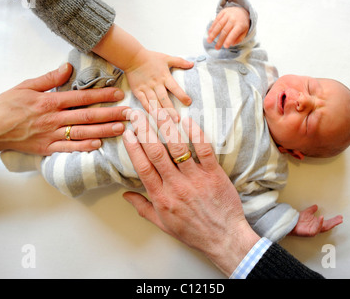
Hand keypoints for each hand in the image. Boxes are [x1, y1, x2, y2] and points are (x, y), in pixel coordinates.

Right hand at [0, 63, 128, 155]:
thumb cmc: (7, 106)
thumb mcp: (26, 86)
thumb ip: (48, 79)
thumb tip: (67, 68)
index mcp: (51, 102)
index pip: (82, 97)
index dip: (102, 95)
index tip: (118, 93)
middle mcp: (55, 119)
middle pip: (88, 115)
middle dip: (111, 113)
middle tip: (128, 112)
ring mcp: (52, 135)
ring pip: (83, 132)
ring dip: (104, 130)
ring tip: (121, 128)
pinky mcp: (48, 148)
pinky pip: (69, 148)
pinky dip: (84, 147)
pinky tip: (99, 145)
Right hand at [122, 108, 259, 275]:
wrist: (223, 239)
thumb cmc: (193, 232)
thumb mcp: (163, 224)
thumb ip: (143, 207)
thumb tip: (126, 194)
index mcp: (161, 197)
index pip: (142, 167)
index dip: (133, 147)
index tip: (127, 132)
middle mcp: (176, 186)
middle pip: (156, 152)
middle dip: (144, 130)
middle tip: (136, 113)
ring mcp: (195, 179)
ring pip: (178, 147)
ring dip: (167, 127)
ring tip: (159, 111)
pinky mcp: (214, 174)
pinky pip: (204, 150)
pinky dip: (196, 134)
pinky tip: (187, 121)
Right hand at [124, 49, 193, 121]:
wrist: (133, 57)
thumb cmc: (150, 58)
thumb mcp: (167, 58)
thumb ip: (180, 62)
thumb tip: (192, 63)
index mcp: (164, 76)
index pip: (175, 88)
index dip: (182, 95)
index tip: (188, 102)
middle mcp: (156, 84)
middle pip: (164, 99)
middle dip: (171, 110)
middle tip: (177, 119)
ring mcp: (146, 88)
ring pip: (154, 103)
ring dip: (160, 113)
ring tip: (166, 122)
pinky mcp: (138, 91)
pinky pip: (144, 102)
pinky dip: (148, 110)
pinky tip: (153, 116)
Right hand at [207, 6, 249, 49]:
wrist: (241, 10)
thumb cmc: (242, 24)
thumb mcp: (244, 31)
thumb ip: (239, 38)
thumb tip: (232, 43)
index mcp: (240, 25)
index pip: (234, 33)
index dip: (229, 40)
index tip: (225, 46)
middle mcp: (234, 19)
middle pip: (225, 31)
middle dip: (220, 40)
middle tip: (216, 47)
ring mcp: (228, 15)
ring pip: (219, 25)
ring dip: (213, 34)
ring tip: (209, 41)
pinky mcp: (223, 12)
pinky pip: (216, 20)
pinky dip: (212, 27)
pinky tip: (209, 33)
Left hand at [289, 205, 342, 236]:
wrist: (290, 223)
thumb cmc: (298, 220)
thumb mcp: (306, 212)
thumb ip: (311, 210)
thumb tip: (316, 206)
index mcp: (317, 223)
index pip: (327, 222)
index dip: (334, 220)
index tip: (340, 217)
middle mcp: (316, 227)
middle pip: (328, 226)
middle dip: (335, 222)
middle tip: (341, 219)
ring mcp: (313, 230)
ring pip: (323, 228)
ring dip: (330, 223)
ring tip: (336, 219)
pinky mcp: (309, 232)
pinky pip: (316, 229)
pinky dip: (319, 224)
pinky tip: (322, 218)